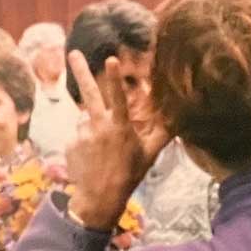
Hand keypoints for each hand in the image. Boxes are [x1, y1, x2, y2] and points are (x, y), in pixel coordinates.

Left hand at [65, 50, 169, 230]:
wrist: (99, 199)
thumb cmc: (128, 175)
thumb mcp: (149, 155)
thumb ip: (164, 134)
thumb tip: (181, 119)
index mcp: (120, 128)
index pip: (118, 97)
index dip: (115, 78)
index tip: (110, 59)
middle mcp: (99, 127)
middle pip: (89, 93)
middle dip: (81, 70)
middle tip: (73, 52)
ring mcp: (82, 135)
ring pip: (86, 120)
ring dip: (92, 127)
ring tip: (100, 150)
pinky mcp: (70, 144)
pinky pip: (78, 136)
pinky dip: (84, 141)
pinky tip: (90, 156)